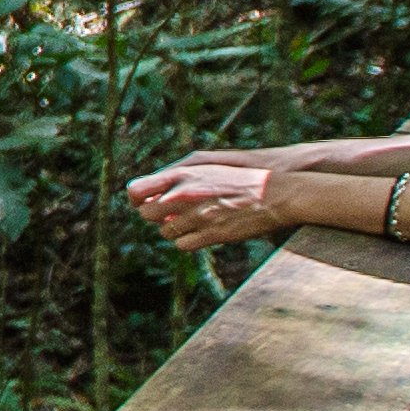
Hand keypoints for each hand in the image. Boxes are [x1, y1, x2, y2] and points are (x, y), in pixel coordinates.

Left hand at [128, 154, 296, 248]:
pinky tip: (198, 233)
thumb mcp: (207, 166)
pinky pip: (182, 244)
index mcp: (182, 174)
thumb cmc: (240, 177)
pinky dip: (186, 241)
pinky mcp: (211, 234)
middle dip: (155, 216)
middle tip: (170, 214)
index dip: (135, 199)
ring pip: (164, 231)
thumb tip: (154, 189)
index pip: (136, 190)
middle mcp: (185, 195)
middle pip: (146, 214)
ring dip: (172, 229)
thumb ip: (178, 175)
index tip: (141, 202)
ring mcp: (197, 216)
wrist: (274, 194)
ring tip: (189, 221)